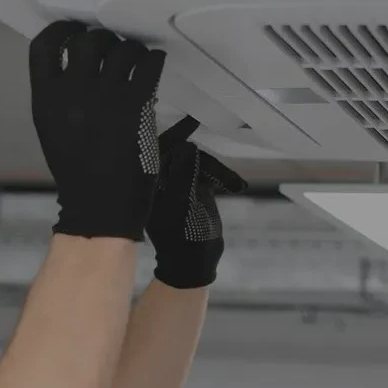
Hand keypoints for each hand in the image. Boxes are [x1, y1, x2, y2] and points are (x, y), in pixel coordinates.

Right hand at [28, 20, 166, 240]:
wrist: (100, 206)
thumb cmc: (78, 173)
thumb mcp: (52, 130)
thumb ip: (58, 96)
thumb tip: (74, 69)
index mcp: (46, 98)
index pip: (44, 46)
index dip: (61, 30)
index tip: (73, 29)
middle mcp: (72, 91)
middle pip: (87, 40)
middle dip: (102, 38)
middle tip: (112, 47)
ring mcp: (105, 97)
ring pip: (120, 49)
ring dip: (131, 48)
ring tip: (137, 57)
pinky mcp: (136, 105)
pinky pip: (148, 65)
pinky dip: (153, 59)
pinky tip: (154, 63)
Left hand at [145, 116, 247, 288]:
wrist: (193, 265)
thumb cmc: (181, 238)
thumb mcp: (182, 206)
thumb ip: (184, 175)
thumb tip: (188, 145)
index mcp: (151, 182)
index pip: (159, 149)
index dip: (174, 134)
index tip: (192, 121)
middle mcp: (163, 179)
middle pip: (183, 154)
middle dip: (205, 159)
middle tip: (225, 175)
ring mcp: (180, 184)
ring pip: (199, 163)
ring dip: (219, 170)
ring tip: (236, 185)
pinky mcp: (196, 189)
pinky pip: (209, 173)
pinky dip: (223, 177)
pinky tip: (237, 186)